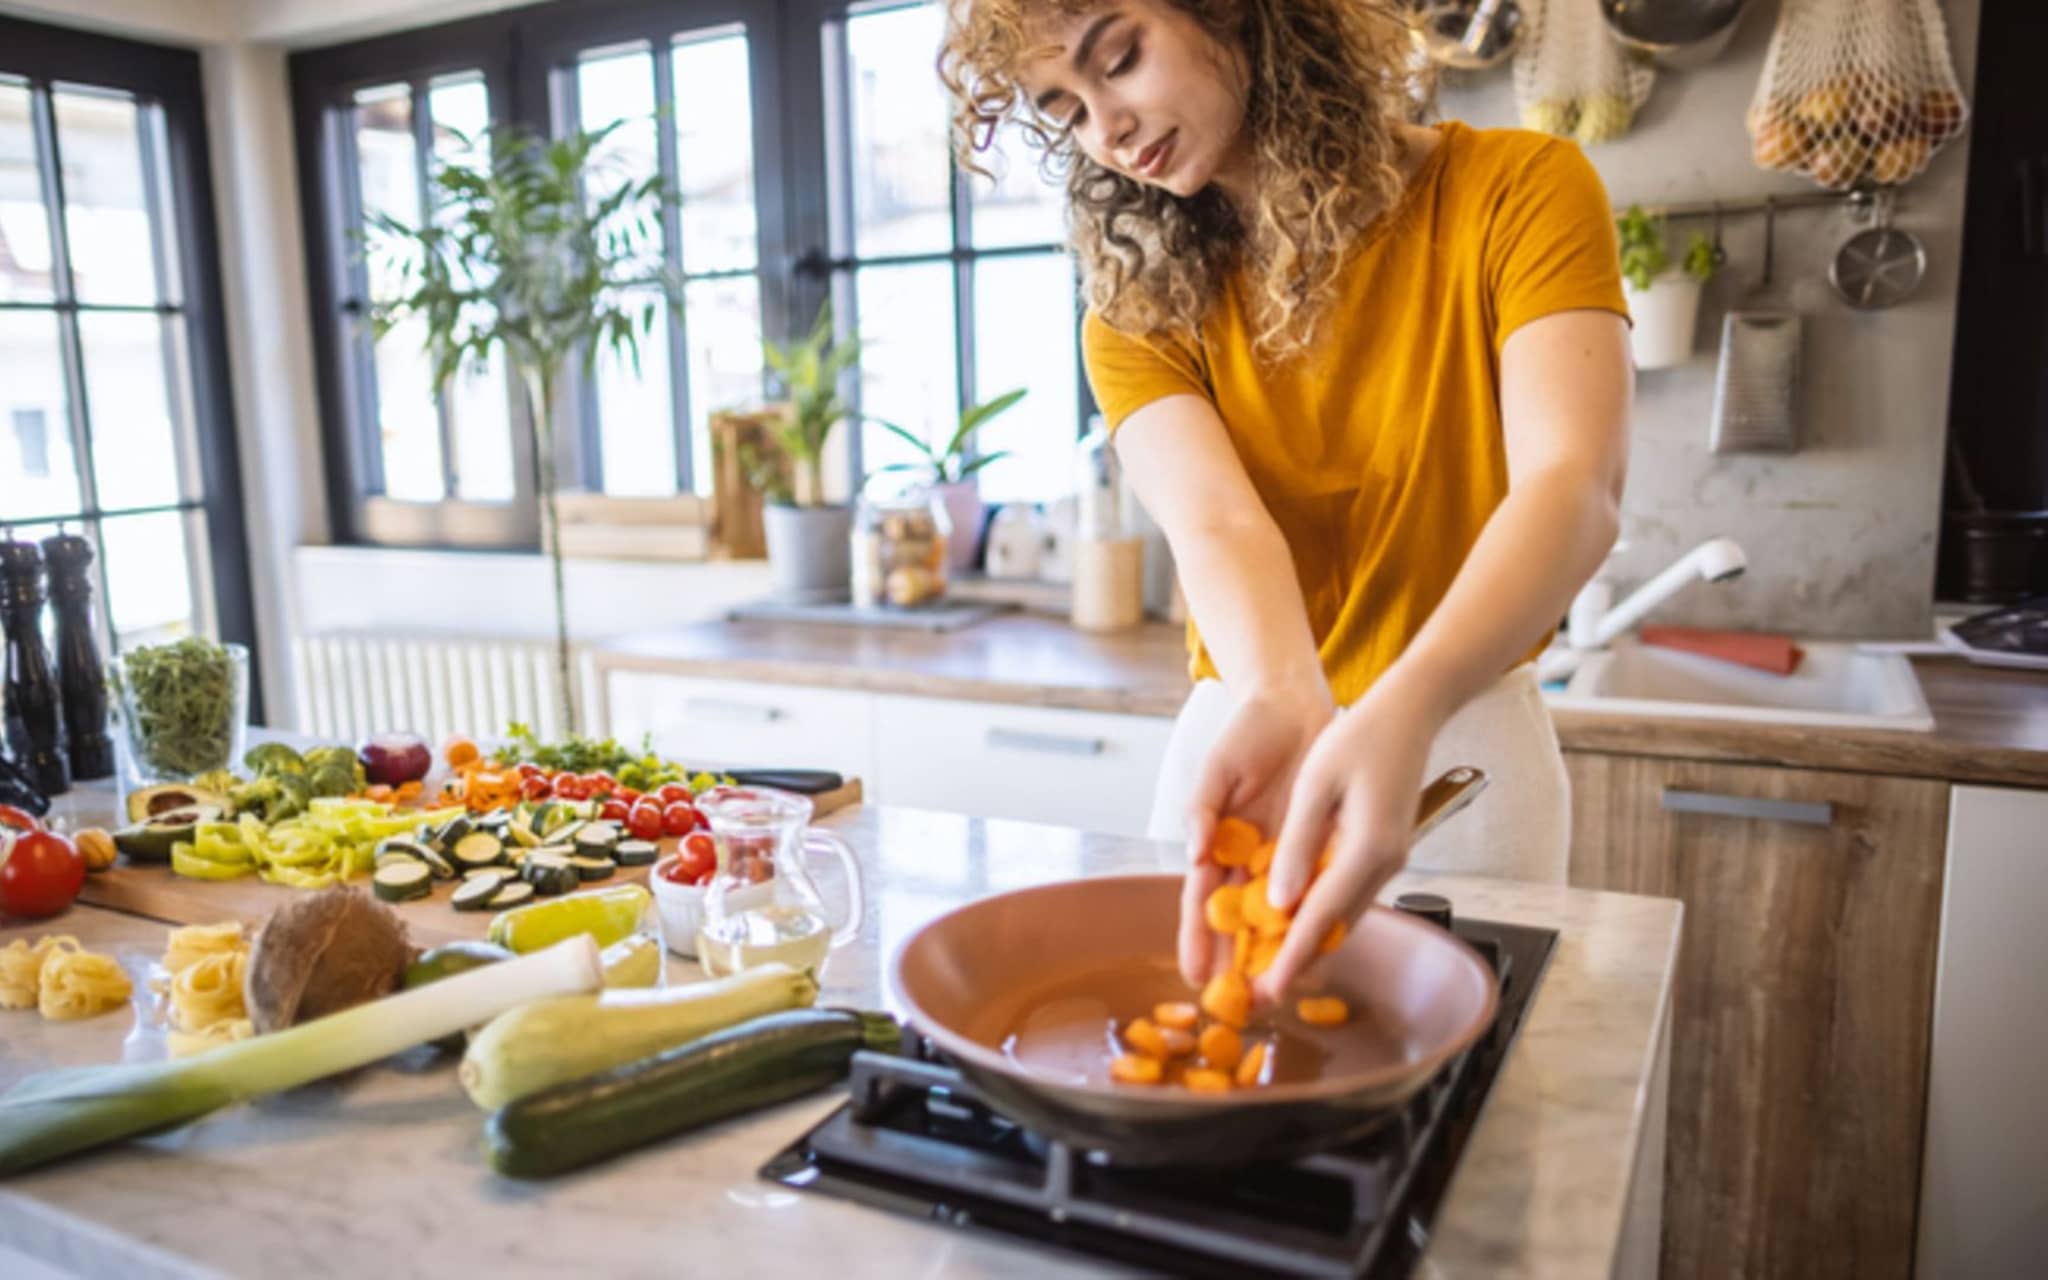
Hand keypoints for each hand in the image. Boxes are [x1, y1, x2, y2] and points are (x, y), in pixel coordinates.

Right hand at [1177, 682, 1332, 985]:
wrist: (1294, 706)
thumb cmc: (1246, 735)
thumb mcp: (1215, 769)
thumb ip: (1201, 810)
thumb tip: (1194, 854)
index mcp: (1216, 844)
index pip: (1201, 902)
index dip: (1197, 939)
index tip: (1194, 975)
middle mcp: (1248, 858)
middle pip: (1239, 920)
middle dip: (1237, 961)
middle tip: (1240, 1001)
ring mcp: (1284, 855)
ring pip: (1278, 913)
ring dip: (1276, 950)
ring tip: (1278, 987)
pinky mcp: (1317, 846)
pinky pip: (1316, 888)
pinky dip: (1316, 917)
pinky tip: (1319, 946)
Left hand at [1253, 675, 1451, 1004]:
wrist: (1408, 715)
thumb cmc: (1357, 738)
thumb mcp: (1316, 785)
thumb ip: (1298, 844)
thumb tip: (1279, 900)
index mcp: (1367, 847)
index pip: (1321, 914)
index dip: (1291, 955)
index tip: (1268, 988)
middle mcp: (1385, 863)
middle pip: (1337, 925)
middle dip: (1300, 960)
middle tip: (1264, 990)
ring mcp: (1391, 859)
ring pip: (1346, 914)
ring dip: (1312, 941)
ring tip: (1274, 966)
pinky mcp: (1387, 851)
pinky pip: (1352, 894)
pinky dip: (1325, 914)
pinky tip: (1298, 922)